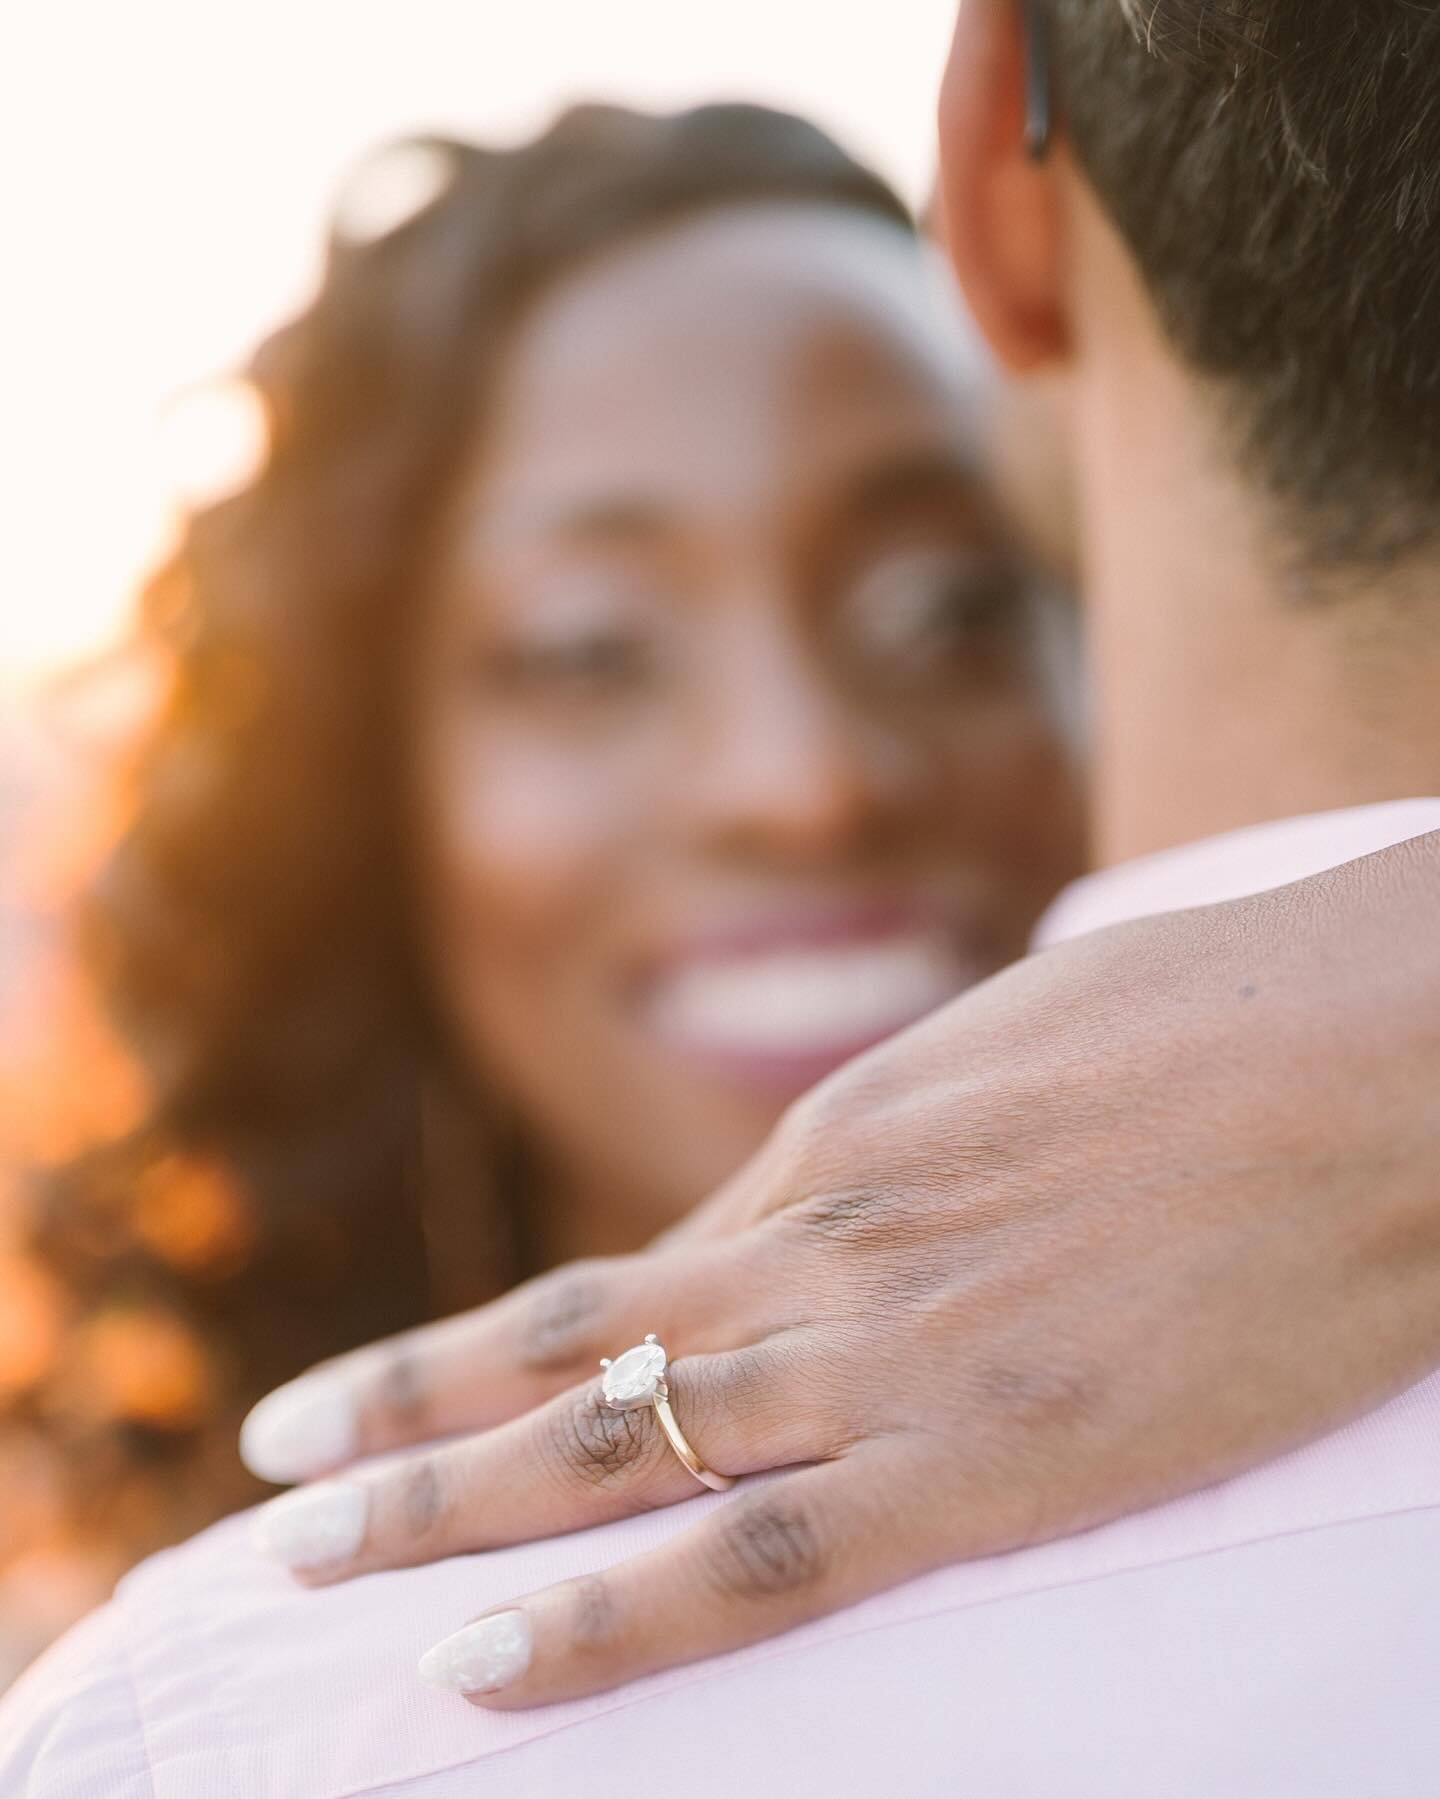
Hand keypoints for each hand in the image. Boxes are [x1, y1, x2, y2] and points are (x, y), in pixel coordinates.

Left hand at [242, 835, 1439, 1708]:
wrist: (1370, 1054)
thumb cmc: (1223, 1023)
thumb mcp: (1022, 1050)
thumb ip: (919, 1145)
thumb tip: (849, 1201)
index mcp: (843, 1143)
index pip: (638, 1277)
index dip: (503, 1342)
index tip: (392, 1382)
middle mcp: (825, 1249)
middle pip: (570, 1357)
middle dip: (408, 1423)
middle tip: (269, 1474)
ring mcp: (890, 1355)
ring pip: (613, 1451)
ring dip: (444, 1512)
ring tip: (307, 1564)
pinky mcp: (989, 1465)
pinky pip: (754, 1564)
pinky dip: (606, 1622)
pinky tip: (487, 1664)